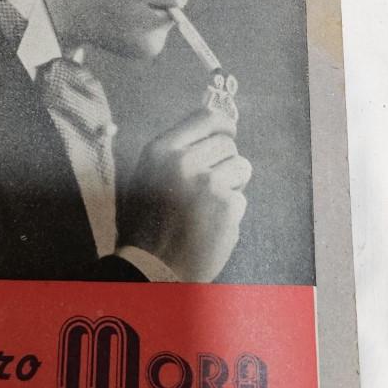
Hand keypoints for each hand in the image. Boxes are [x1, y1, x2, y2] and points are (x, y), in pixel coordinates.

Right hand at [119, 97, 251, 281]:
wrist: (150, 269)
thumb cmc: (146, 226)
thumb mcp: (146, 177)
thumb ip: (173, 153)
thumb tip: (208, 132)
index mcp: (160, 150)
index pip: (206, 118)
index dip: (224, 125)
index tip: (229, 133)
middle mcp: (183, 161)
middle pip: (227, 143)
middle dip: (225, 162)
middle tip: (211, 186)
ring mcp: (206, 182)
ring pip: (241, 167)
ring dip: (232, 185)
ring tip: (210, 207)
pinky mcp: (226, 205)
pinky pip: (241, 199)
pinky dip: (231, 214)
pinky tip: (211, 227)